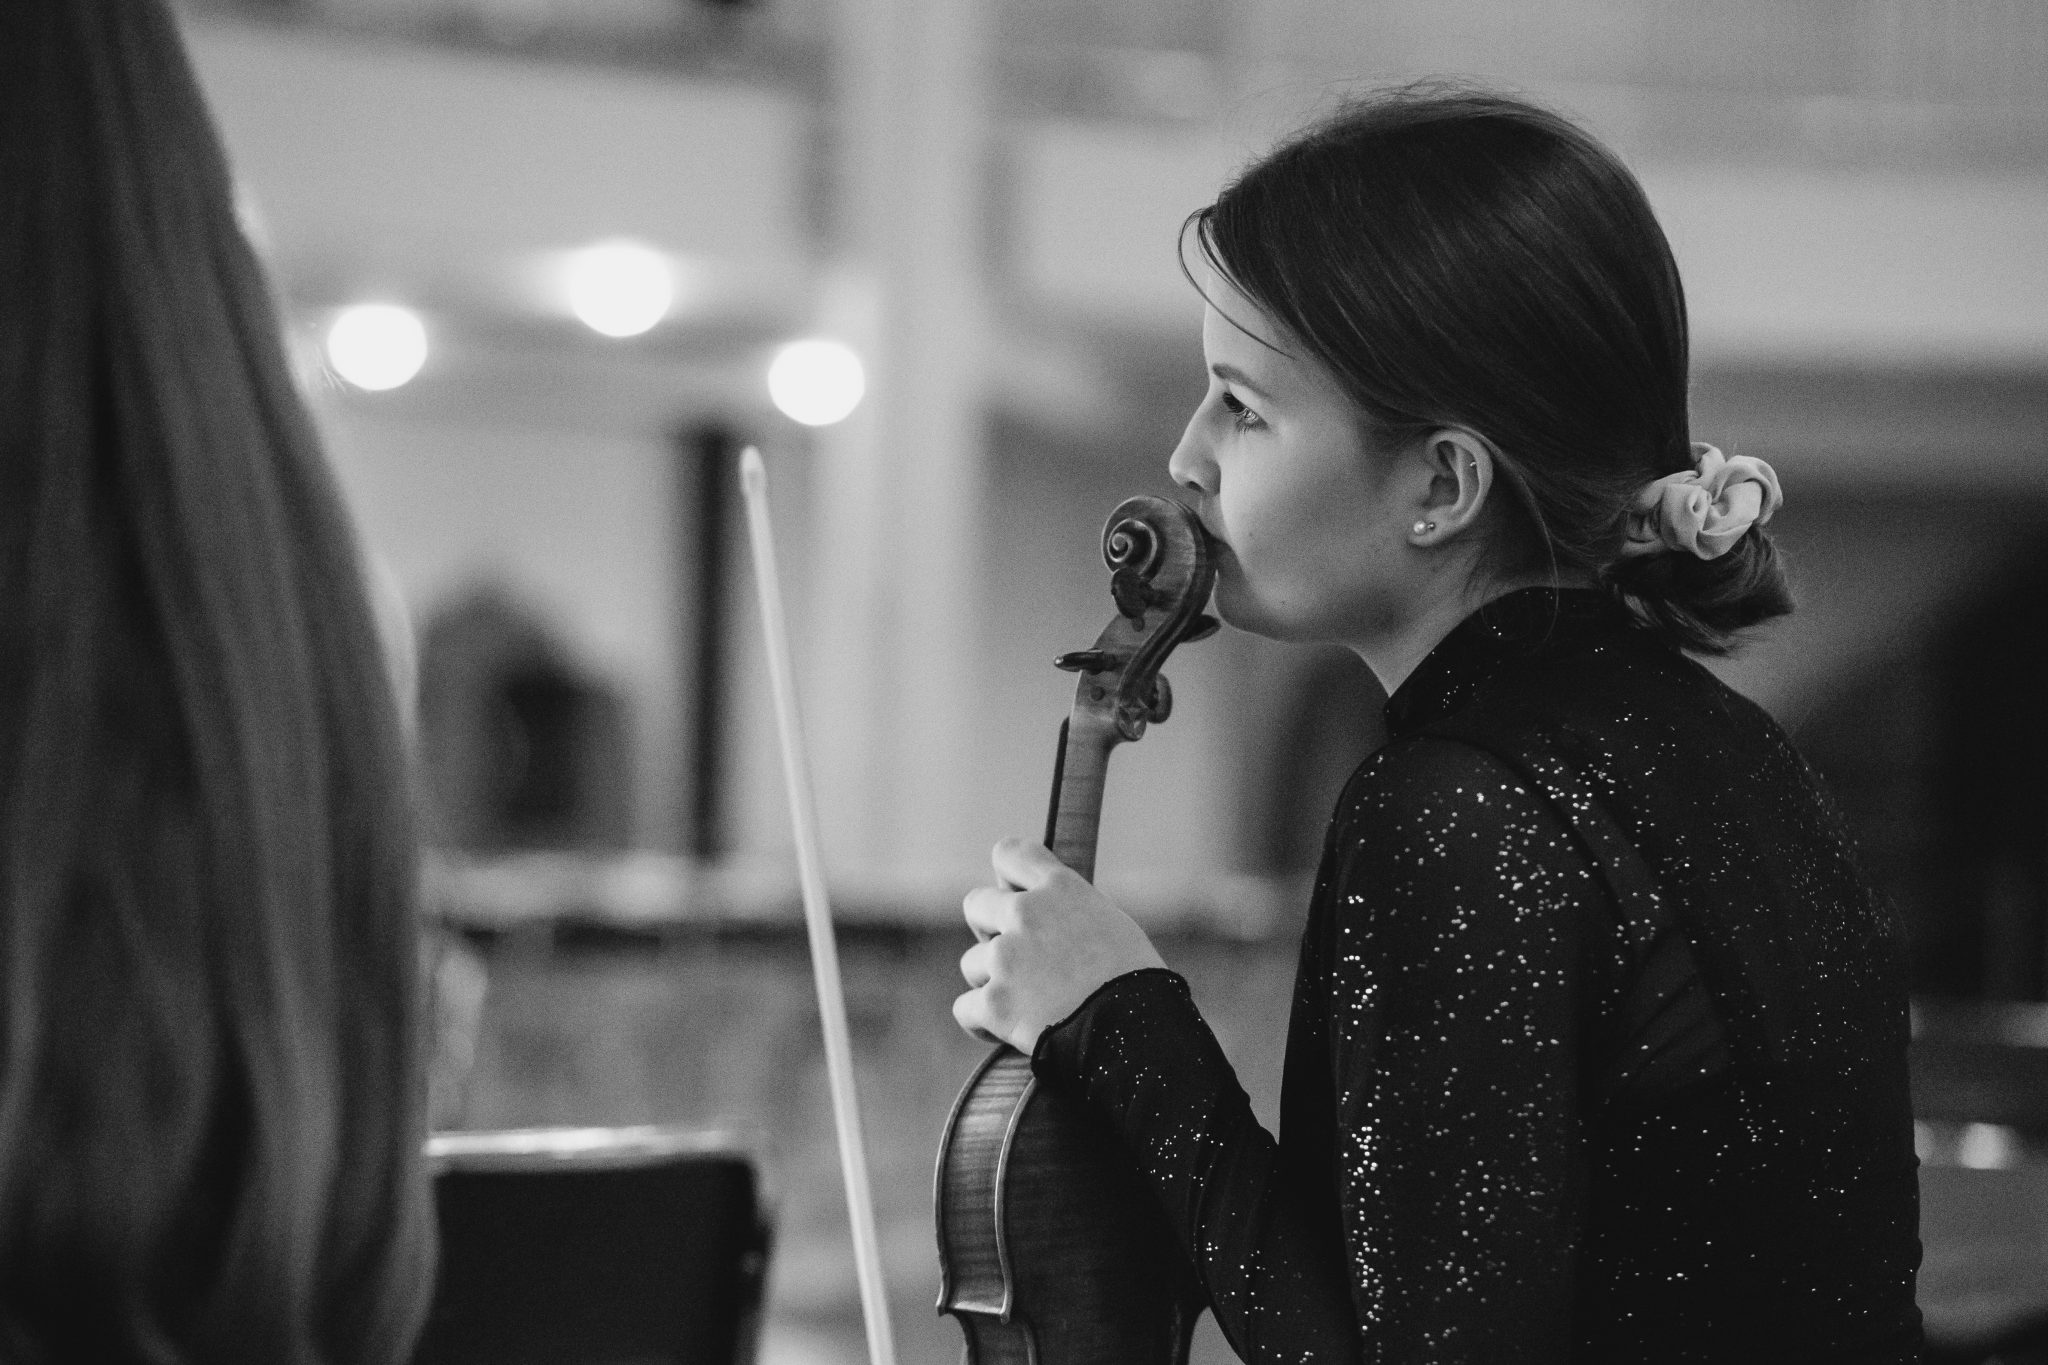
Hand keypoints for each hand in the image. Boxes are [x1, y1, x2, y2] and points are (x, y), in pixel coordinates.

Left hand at [953, 837, 1166, 1053]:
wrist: (1136, 1032)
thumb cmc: (1136, 983)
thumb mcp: (1112, 925)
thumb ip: (1071, 911)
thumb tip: (1049, 917)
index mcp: (1060, 888)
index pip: (1010, 853)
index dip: (1007, 877)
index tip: (1014, 896)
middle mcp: (1026, 913)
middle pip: (976, 904)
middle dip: (989, 930)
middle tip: (1016, 958)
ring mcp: (1006, 958)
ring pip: (972, 963)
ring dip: (992, 981)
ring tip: (1026, 1004)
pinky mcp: (995, 1003)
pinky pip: (965, 1008)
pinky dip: (982, 1022)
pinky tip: (1005, 1031)